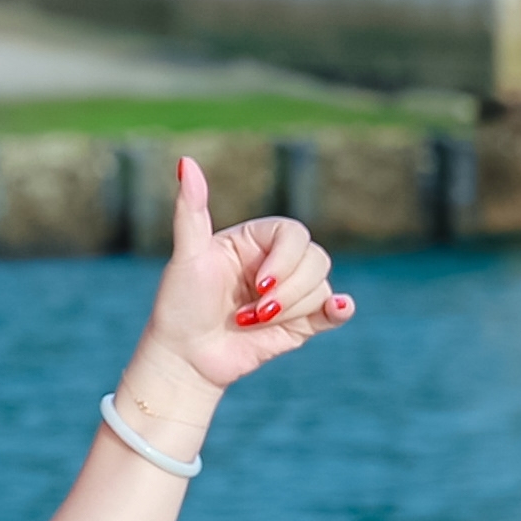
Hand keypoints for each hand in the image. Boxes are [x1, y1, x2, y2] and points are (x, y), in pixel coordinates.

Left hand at [117, 156, 353, 439]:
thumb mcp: (187, 256)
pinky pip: (334, 310)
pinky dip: (340, 308)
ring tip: (251, 323)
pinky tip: (339, 308)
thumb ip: (190, 210)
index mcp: (254, 241)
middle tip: (251, 312)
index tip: (259, 284)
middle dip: (286, 291)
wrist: (185, 358)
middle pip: (314, 259)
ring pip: (321, 287)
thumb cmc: (180, 305)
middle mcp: (276, 262)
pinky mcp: (302, 322)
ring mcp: (291, 292)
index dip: (284, 260)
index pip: (293, 233)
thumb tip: (184, 161)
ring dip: (289, 310)